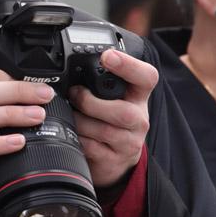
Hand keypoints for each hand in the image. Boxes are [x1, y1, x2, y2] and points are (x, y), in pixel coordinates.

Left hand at [68, 49, 154, 187]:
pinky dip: (77, 138)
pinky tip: (72, 133)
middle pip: (124, 112)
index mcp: (138, 96)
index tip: (108, 56)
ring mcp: (129, 142)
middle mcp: (139, 119)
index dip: (129, 65)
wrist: (114, 160)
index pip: (146, 77)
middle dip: (91, 103)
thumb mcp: (109, 98)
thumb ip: (98, 82)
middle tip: (74, 95)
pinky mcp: (114, 161)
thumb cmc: (108, 120)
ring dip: (79, 121)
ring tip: (70, 115)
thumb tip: (70, 66)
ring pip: (104, 130)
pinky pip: (91, 148)